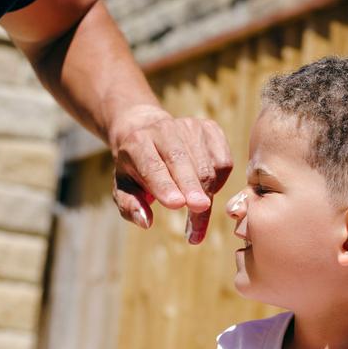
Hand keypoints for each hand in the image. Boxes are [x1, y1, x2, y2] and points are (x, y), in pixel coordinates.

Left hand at [109, 105, 232, 243]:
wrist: (150, 134)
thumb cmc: (137, 169)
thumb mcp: (124, 188)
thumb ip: (130, 206)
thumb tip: (146, 222)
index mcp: (137, 143)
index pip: (152, 166)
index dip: (165, 186)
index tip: (177, 204)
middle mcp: (164, 130)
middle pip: (181, 162)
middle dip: (192, 186)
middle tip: (201, 208)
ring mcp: (190, 127)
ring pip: (206, 164)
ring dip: (207, 192)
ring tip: (197, 211)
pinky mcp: (211, 129)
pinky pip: (223, 161)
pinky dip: (220, 181)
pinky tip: (206, 188)